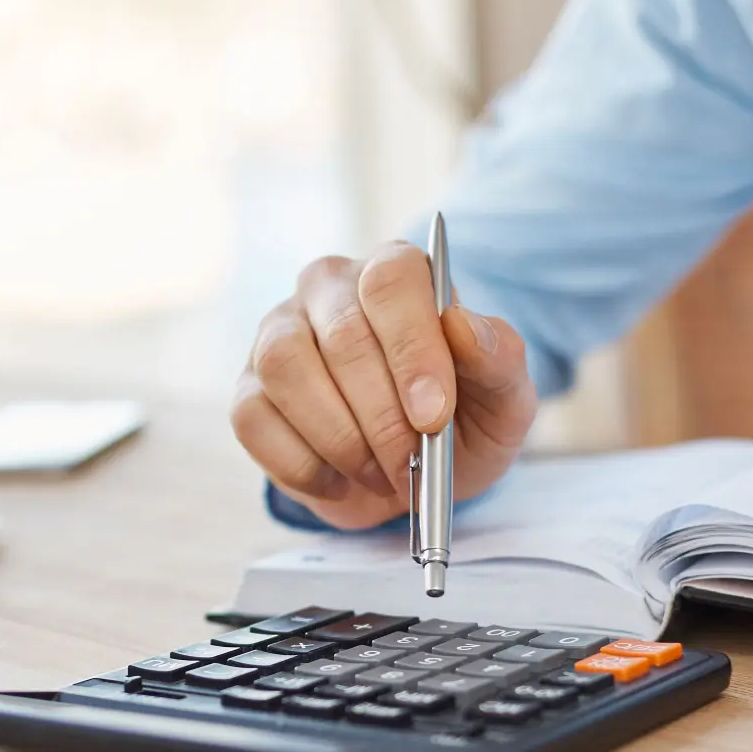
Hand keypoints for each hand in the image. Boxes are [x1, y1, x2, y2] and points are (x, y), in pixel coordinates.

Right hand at [231, 243, 537, 529]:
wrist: (417, 471)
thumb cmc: (462, 420)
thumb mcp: (504, 399)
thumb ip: (498, 358)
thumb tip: (462, 326)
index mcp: (394, 271)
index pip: (391, 281)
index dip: (412, 349)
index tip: (433, 415)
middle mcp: (328, 289)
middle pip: (341, 334)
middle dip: (382, 414)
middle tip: (411, 464)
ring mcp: (278, 334)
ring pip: (284, 367)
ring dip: (338, 436)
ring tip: (378, 473)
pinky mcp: (248, 389)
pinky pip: (252, 418)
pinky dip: (301, 464)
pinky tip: (338, 480)